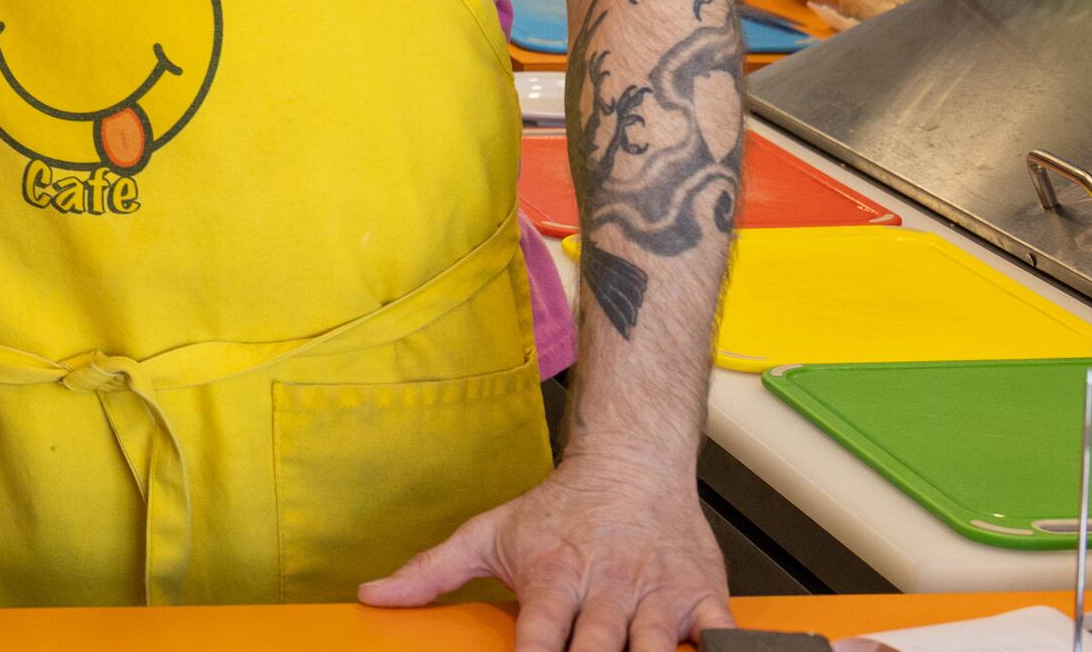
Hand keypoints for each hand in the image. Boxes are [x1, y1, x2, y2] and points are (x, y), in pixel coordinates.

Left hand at [359, 452, 732, 651]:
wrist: (633, 460)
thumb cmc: (559, 507)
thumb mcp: (488, 533)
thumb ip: (430, 571)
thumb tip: (373, 597)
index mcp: (554, 576)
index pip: (539, 636)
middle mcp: (606, 587)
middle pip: (597, 651)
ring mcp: (656, 594)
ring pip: (654, 651)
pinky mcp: (702, 597)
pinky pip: (718, 637)